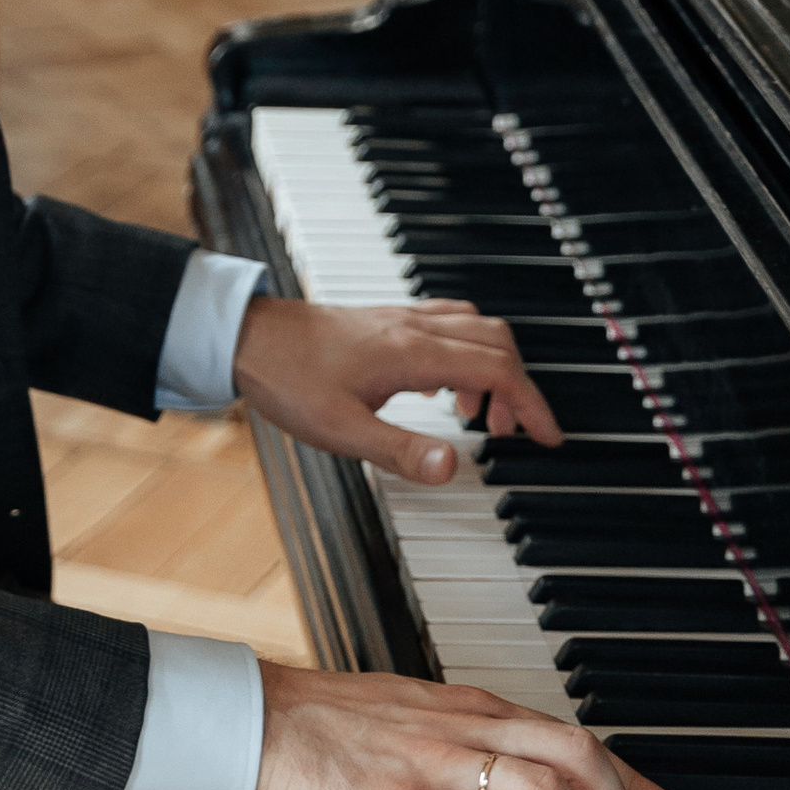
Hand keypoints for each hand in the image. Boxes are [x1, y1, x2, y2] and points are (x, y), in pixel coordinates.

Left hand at [233, 295, 561, 483]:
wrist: (243, 335)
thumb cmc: (285, 378)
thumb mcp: (341, 429)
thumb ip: (400, 451)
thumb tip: (453, 469)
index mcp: (412, 353)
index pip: (497, 369)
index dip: (530, 404)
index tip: (547, 437)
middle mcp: (412, 328)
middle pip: (495, 343)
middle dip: (519, 388)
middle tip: (517, 434)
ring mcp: (398, 320)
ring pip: (473, 328)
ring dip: (493, 368)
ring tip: (480, 418)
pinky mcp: (382, 322)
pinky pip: (445, 325)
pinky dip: (464, 353)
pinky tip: (442, 386)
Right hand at [252, 661, 685, 789]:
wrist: (253, 722)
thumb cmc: (316, 723)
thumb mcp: (403, 714)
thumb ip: (454, 736)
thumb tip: (493, 768)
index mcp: (463, 706)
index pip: (565, 732)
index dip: (623, 772)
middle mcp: (460, 727)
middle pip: (573, 755)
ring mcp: (433, 768)